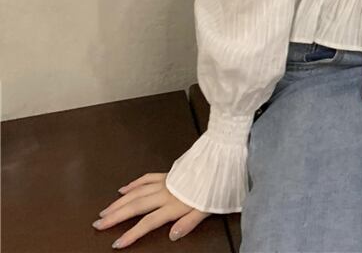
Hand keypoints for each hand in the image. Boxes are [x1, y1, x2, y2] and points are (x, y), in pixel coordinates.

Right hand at [92, 172, 211, 247]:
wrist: (220, 161)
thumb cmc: (215, 187)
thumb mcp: (207, 208)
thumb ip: (188, 223)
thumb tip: (171, 236)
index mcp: (174, 205)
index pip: (148, 222)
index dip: (132, 234)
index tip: (116, 243)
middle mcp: (165, 193)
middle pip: (136, 206)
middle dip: (115, 216)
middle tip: (97, 224)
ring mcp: (165, 182)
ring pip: (137, 192)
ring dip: (119, 202)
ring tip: (104, 211)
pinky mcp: (167, 173)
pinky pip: (147, 178)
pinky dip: (134, 184)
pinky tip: (123, 189)